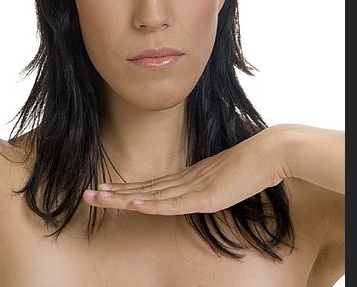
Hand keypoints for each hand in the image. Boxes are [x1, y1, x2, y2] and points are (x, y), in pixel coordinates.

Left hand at [82, 128, 285, 214]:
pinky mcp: (205, 195)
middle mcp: (185, 180)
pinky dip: (151, 204)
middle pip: (144, 189)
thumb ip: (211, 188)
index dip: (126, 189)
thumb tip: (205, 193)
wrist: (269, 153)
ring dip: (122, 198)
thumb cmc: (251, 166)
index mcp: (189, 177)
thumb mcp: (226, 181)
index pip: (151, 187)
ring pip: (151, 195)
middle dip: (114, 193)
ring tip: (97, 197)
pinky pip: (173, 203)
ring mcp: (193, 187)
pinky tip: (133, 205)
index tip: (105, 190)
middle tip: (87, 194)